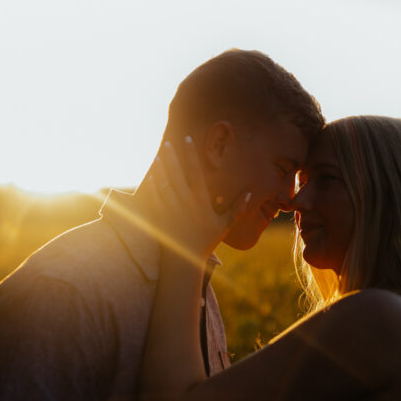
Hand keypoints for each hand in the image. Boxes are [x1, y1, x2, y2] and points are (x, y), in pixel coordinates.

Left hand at [144, 139, 250, 260]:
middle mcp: (184, 202)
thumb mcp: (225, 225)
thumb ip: (237, 208)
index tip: (188, 139)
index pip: (196, 171)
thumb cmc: (206, 242)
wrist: (184, 260)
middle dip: (173, 157)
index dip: (192, 154)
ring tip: (160, 154)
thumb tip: (250, 193)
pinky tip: (150, 175)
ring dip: (161, 168)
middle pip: (177, 173)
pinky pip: (154, 196)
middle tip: (169, 142)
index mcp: (200, 201)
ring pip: (164, 183)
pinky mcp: (158, 216)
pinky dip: (152, 185)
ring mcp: (169, 209)